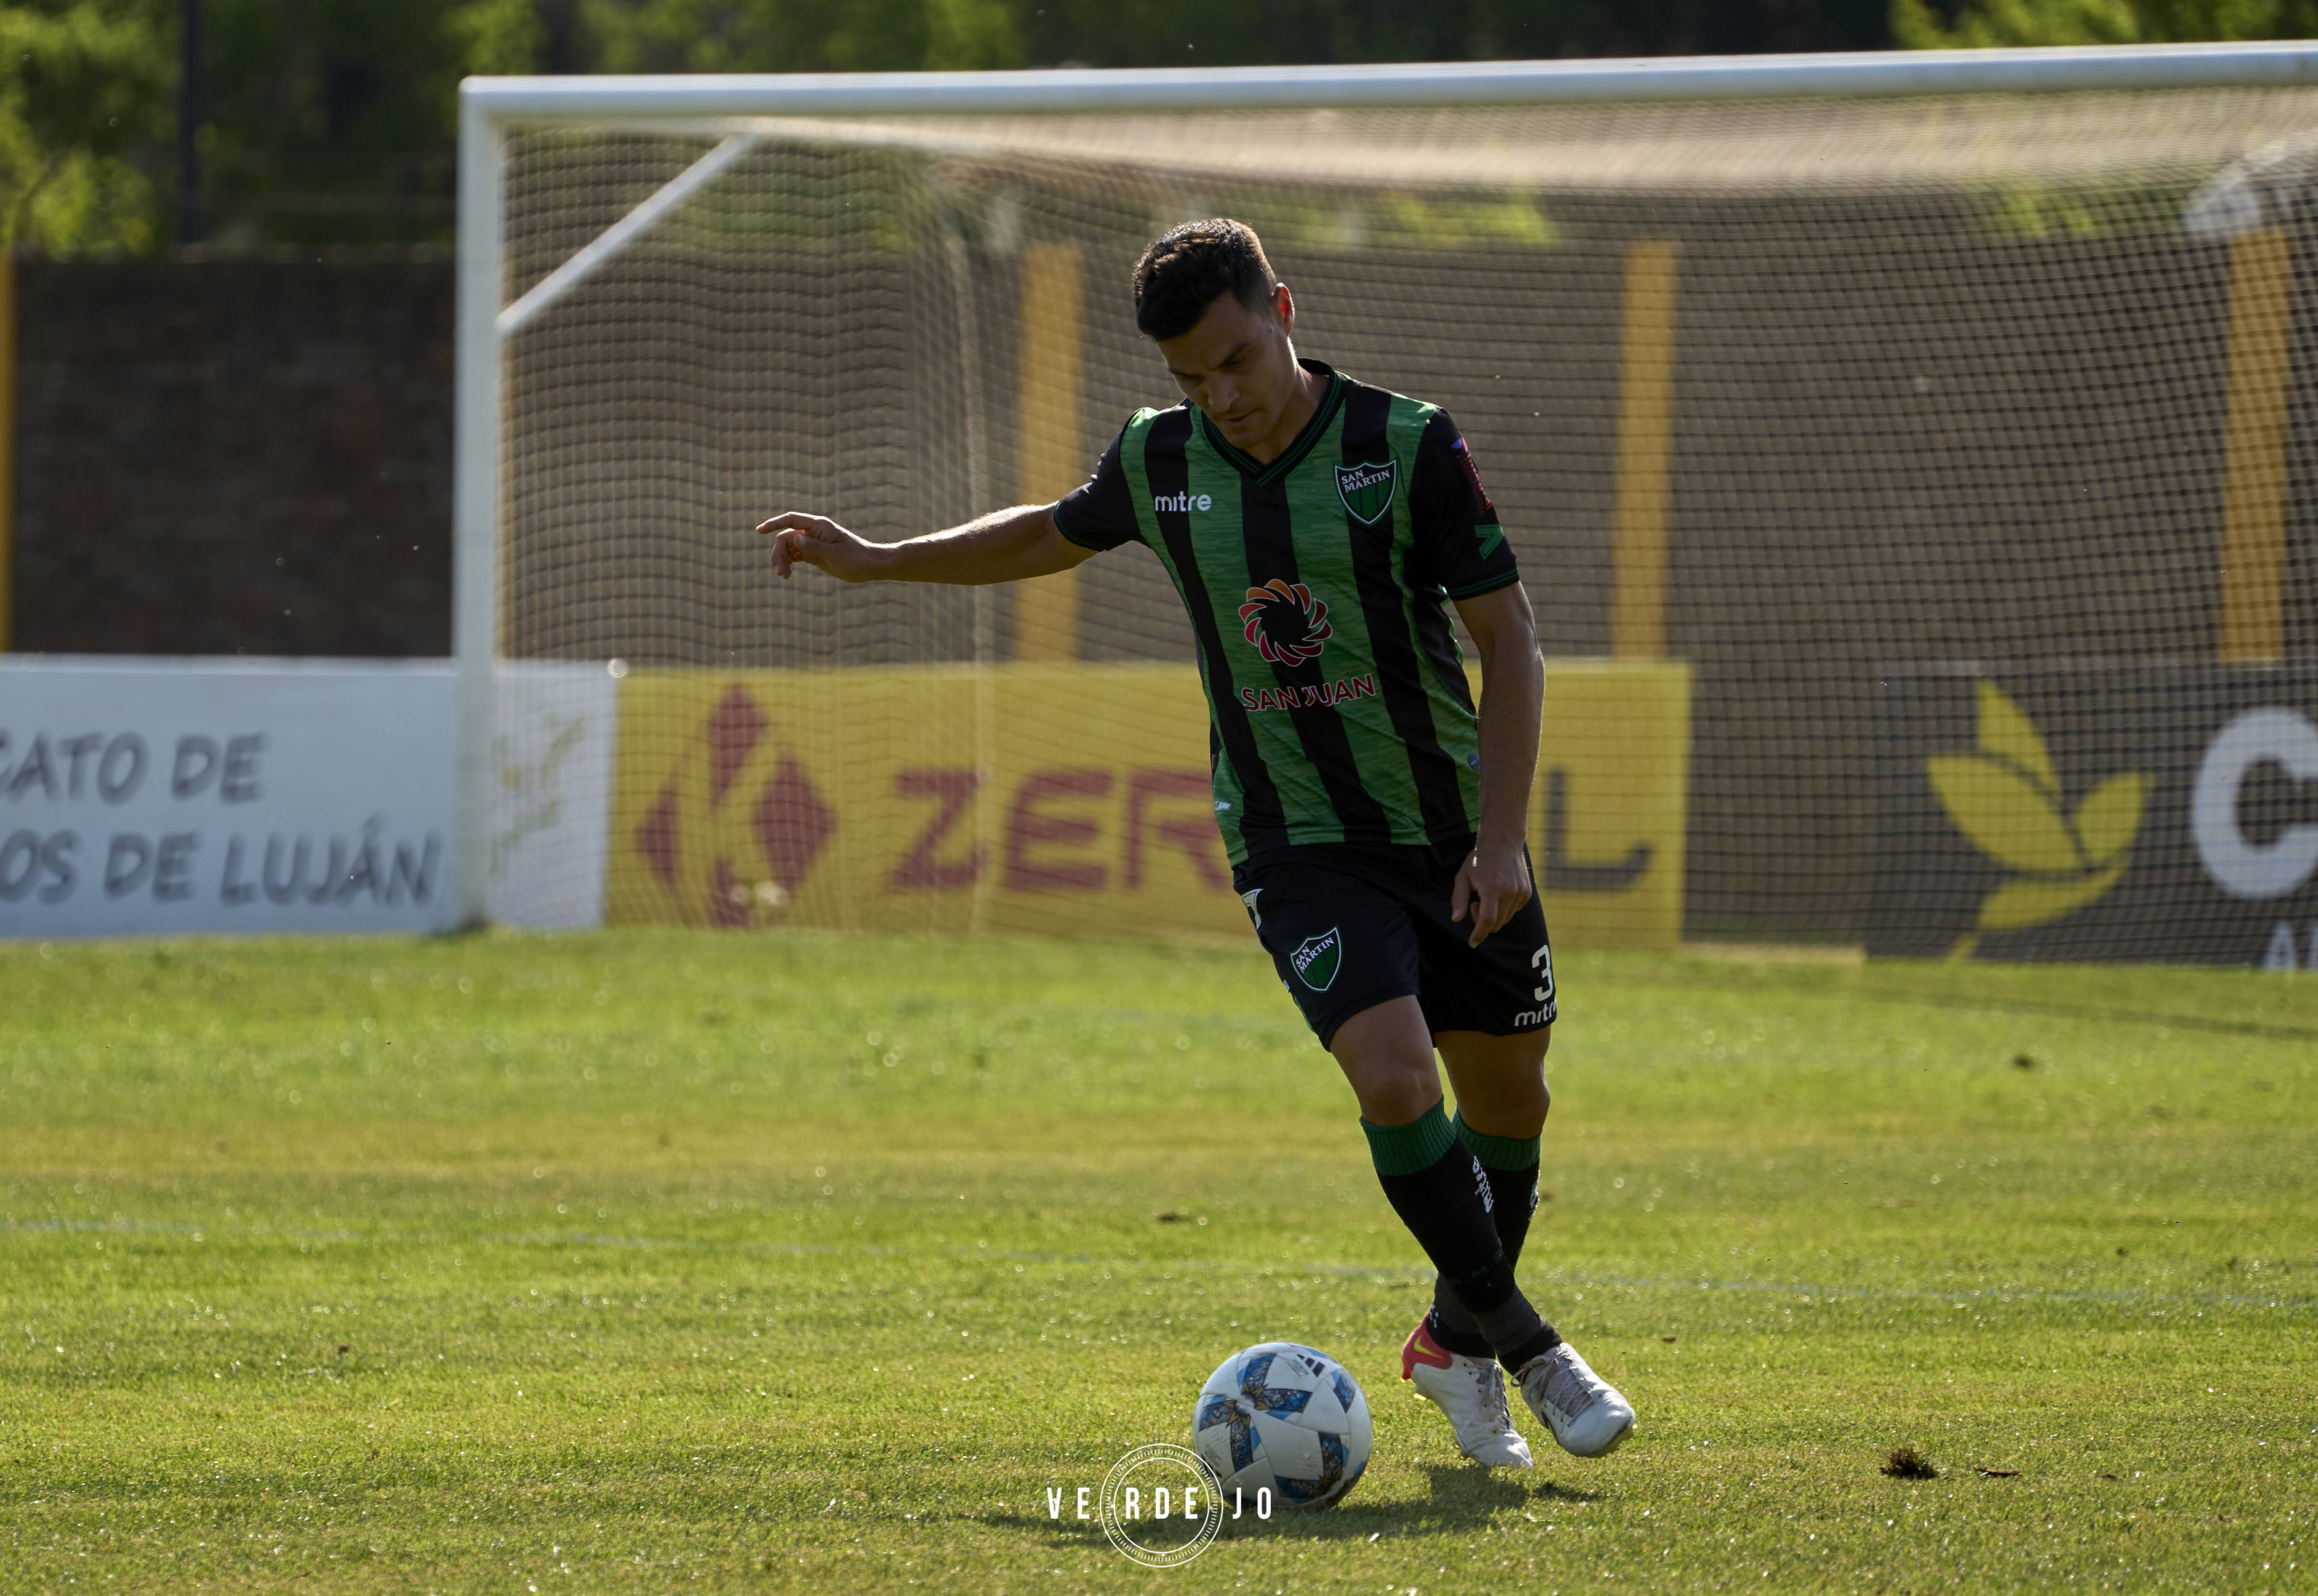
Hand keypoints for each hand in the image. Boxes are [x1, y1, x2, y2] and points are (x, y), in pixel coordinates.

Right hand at [755, 511, 887, 582]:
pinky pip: (795, 555)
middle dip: (779, 553)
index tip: (759, 531)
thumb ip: (813, 547)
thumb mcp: (834, 554)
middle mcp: (813, 532)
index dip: (774, 524)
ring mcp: (813, 543)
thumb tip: (794, 539)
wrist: (870, 566)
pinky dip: (789, 563)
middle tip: (781, 572)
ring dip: (782, 560)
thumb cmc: (856, 558)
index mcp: (818, 526)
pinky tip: (788, 574)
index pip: (790, 520)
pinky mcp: (814, 554)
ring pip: (789, 548)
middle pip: (786, 537)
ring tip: (784, 576)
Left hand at [1449, 836, 1532, 948]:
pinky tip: (1499, 892)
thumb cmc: (1479, 859)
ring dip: (1494, 914)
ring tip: (1487, 895)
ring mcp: (1521, 893)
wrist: (1503, 842)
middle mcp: (1509, 892)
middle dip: (1483, 921)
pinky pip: (1514, 911)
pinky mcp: (1527, 893)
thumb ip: (1458, 899)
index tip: (1472, 943)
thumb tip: (1455, 919)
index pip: (1487, 920)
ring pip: (1506, 919)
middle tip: (1475, 903)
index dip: (1479, 934)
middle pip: (1497, 923)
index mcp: (1492, 889)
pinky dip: (1504, 908)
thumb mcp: (1463, 876)